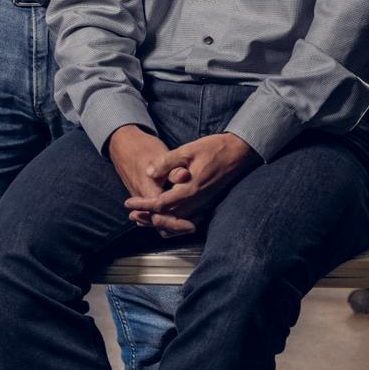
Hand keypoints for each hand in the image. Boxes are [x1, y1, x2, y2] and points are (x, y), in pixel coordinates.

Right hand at [107, 125, 193, 237]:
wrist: (125, 145)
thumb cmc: (145, 149)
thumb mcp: (160, 156)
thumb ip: (172, 169)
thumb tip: (184, 176)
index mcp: (148, 190)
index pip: (163, 216)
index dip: (178, 224)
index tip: (193, 226)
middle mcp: (142, 200)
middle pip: (159, 223)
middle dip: (176, 228)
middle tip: (194, 227)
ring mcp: (141, 200)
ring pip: (156, 220)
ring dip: (171, 224)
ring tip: (189, 225)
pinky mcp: (142, 198)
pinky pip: (153, 214)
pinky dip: (165, 217)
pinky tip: (179, 216)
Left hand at [125, 133, 257, 229]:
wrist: (239, 153)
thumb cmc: (214, 149)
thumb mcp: (188, 150)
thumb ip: (167, 162)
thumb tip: (149, 172)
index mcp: (189, 190)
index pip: (159, 204)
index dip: (142, 205)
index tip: (128, 203)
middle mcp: (196, 202)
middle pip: (166, 218)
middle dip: (147, 217)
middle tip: (132, 214)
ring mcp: (202, 204)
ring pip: (176, 220)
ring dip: (159, 220)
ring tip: (144, 217)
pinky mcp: (207, 202)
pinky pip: (187, 219)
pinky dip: (173, 220)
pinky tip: (166, 214)